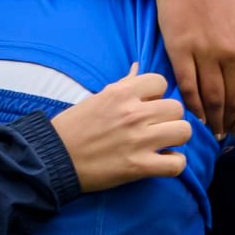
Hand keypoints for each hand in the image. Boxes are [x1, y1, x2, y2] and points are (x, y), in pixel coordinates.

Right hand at [51, 66, 191, 192]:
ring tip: (163, 143)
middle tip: (156, 127)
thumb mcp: (97, 98)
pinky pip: (177, 163)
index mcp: (122, 93)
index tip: (147, 106)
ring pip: (184, 131)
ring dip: (175, 138)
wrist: (51, 160)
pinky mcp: (139, 167)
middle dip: (168, 117)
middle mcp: (134, 114)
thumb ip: (123, 84)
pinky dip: (174, 164)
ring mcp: (139, 141)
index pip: (162, 82)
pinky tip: (162, 162)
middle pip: (177, 108)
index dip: (157, 95)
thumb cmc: (72, 128)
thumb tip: (137, 67)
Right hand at [152, 0, 234, 139]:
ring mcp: (206, 52)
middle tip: (227, 134)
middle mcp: (233, 51)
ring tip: (213, 131)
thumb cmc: (226, 0)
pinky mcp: (181, 51)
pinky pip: (189, 87)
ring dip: (214, 120)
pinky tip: (196, 117)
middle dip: (232, 121)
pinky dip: (193, 106)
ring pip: (212, 98)